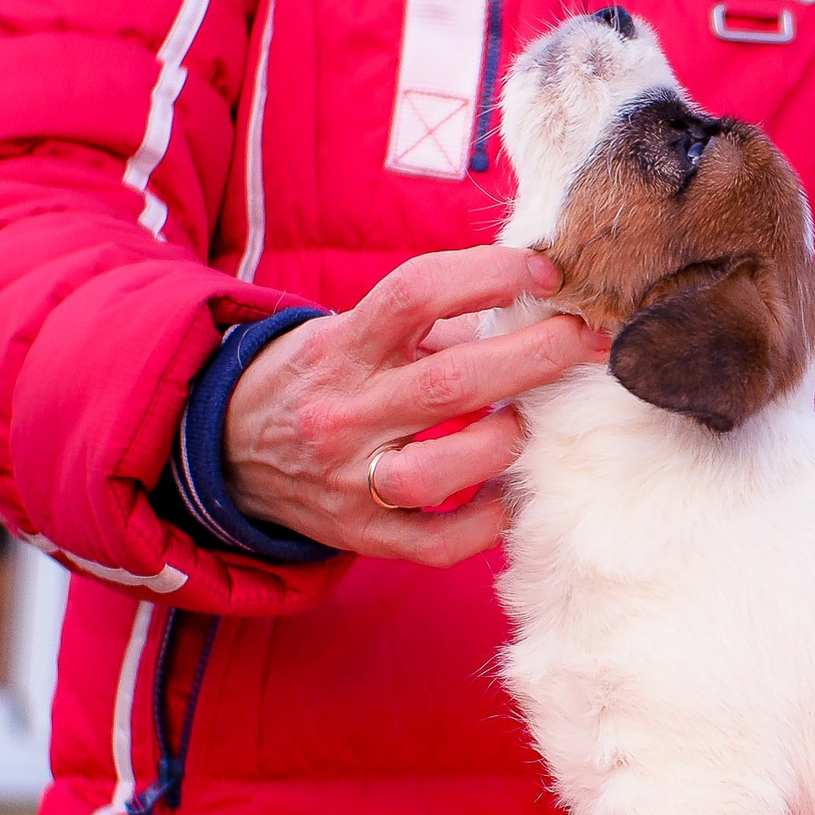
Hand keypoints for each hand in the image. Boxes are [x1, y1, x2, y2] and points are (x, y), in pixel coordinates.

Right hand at [224, 248, 607, 565]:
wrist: (227, 451)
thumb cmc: (318, 379)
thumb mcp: (352, 332)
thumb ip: (433, 323)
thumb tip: (529, 304)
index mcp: (342, 347)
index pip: (416, 293)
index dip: (488, 274)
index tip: (544, 272)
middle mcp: (344, 412)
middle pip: (453, 382)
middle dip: (535, 358)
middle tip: (586, 341)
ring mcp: (350, 480)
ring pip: (443, 470)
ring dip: (504, 444)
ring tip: (524, 425)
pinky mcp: (363, 534)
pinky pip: (437, 543)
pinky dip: (485, 521)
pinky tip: (504, 494)